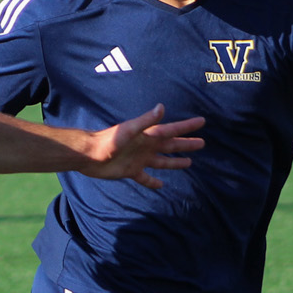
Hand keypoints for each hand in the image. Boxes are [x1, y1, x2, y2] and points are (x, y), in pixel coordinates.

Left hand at [78, 104, 204, 187]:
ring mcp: (139, 159)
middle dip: (186, 144)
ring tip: (189, 162)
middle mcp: (146, 147)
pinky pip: (146, 178)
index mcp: (148, 136)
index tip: (201, 121)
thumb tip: (162, 107)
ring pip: (162, 161)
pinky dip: (153, 182)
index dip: (186, 126)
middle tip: (202, 143)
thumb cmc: (108, 140)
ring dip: (175, 162)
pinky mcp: (131, 171)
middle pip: (170, 145)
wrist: (89, 155)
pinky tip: (162, 185)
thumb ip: (146, 121)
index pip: (172, 130)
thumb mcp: (129, 129)